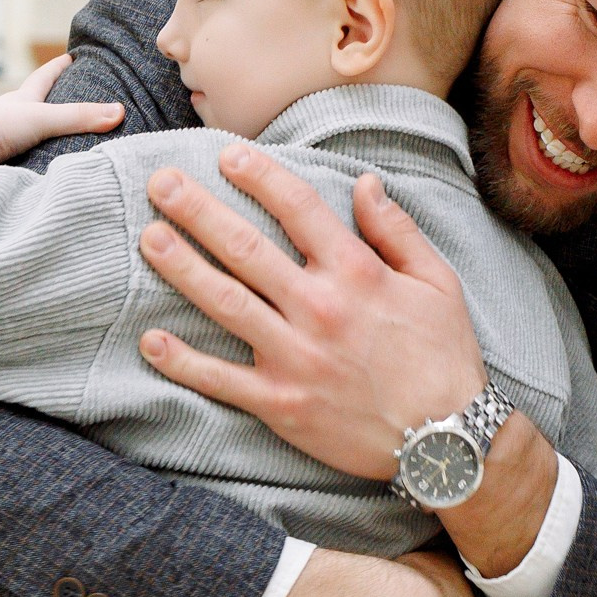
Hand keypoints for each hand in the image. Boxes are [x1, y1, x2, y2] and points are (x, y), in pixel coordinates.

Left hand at [0, 54, 123, 168]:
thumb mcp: (42, 118)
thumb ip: (79, 117)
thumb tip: (120, 112)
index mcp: (20, 101)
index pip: (43, 78)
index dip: (58, 67)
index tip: (71, 56)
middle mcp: (10, 118)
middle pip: (34, 106)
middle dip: (52, 103)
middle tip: (73, 98)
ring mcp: (2, 142)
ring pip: (27, 137)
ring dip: (43, 139)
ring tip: (67, 144)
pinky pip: (22, 163)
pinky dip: (35, 165)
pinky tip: (45, 173)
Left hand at [135, 144, 485, 479]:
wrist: (447, 441)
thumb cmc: (444, 358)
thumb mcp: (438, 282)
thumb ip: (396, 231)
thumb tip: (364, 182)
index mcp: (357, 274)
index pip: (298, 208)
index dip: (259, 175)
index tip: (226, 154)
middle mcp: (319, 308)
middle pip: (246, 248)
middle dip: (198, 210)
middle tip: (161, 183)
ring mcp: (295, 357)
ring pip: (225, 303)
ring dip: (182, 268)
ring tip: (149, 238)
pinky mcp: (281, 403)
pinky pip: (222, 380)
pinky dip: (183, 361)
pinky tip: (150, 340)